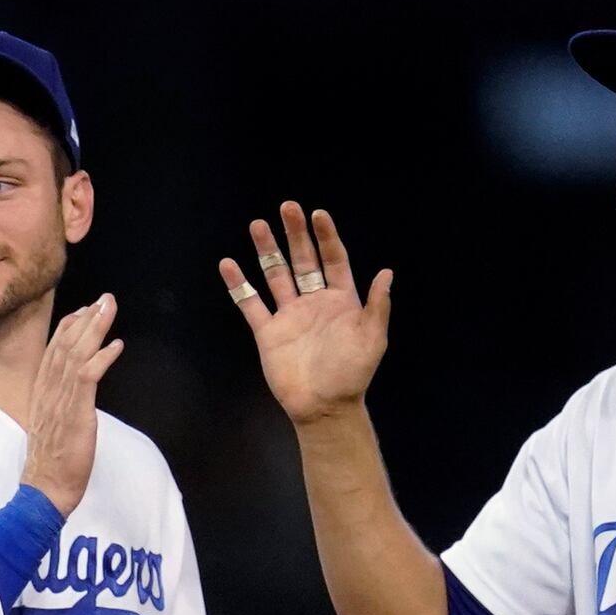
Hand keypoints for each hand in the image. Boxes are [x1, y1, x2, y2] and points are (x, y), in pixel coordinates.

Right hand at [20, 294, 124, 515]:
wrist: (45, 487)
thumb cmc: (52, 463)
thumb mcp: (52, 426)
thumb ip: (60, 405)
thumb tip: (73, 395)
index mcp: (42, 392)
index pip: (54, 351)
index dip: (69, 328)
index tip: (84, 310)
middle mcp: (49, 390)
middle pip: (66, 345)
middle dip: (86, 318)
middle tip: (104, 299)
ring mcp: (61, 400)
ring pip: (76, 354)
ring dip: (95, 329)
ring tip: (109, 309)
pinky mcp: (76, 412)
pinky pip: (88, 377)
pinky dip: (102, 358)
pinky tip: (116, 344)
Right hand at [218, 203, 391, 425]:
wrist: (324, 407)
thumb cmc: (352, 374)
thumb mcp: (373, 339)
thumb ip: (377, 306)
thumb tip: (386, 273)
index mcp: (341, 300)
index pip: (333, 260)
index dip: (326, 237)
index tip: (318, 214)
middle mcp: (313, 302)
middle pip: (303, 260)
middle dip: (295, 234)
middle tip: (287, 207)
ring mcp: (289, 315)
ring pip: (276, 275)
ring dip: (267, 250)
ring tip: (257, 225)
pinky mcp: (268, 332)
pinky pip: (251, 304)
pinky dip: (239, 285)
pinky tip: (229, 265)